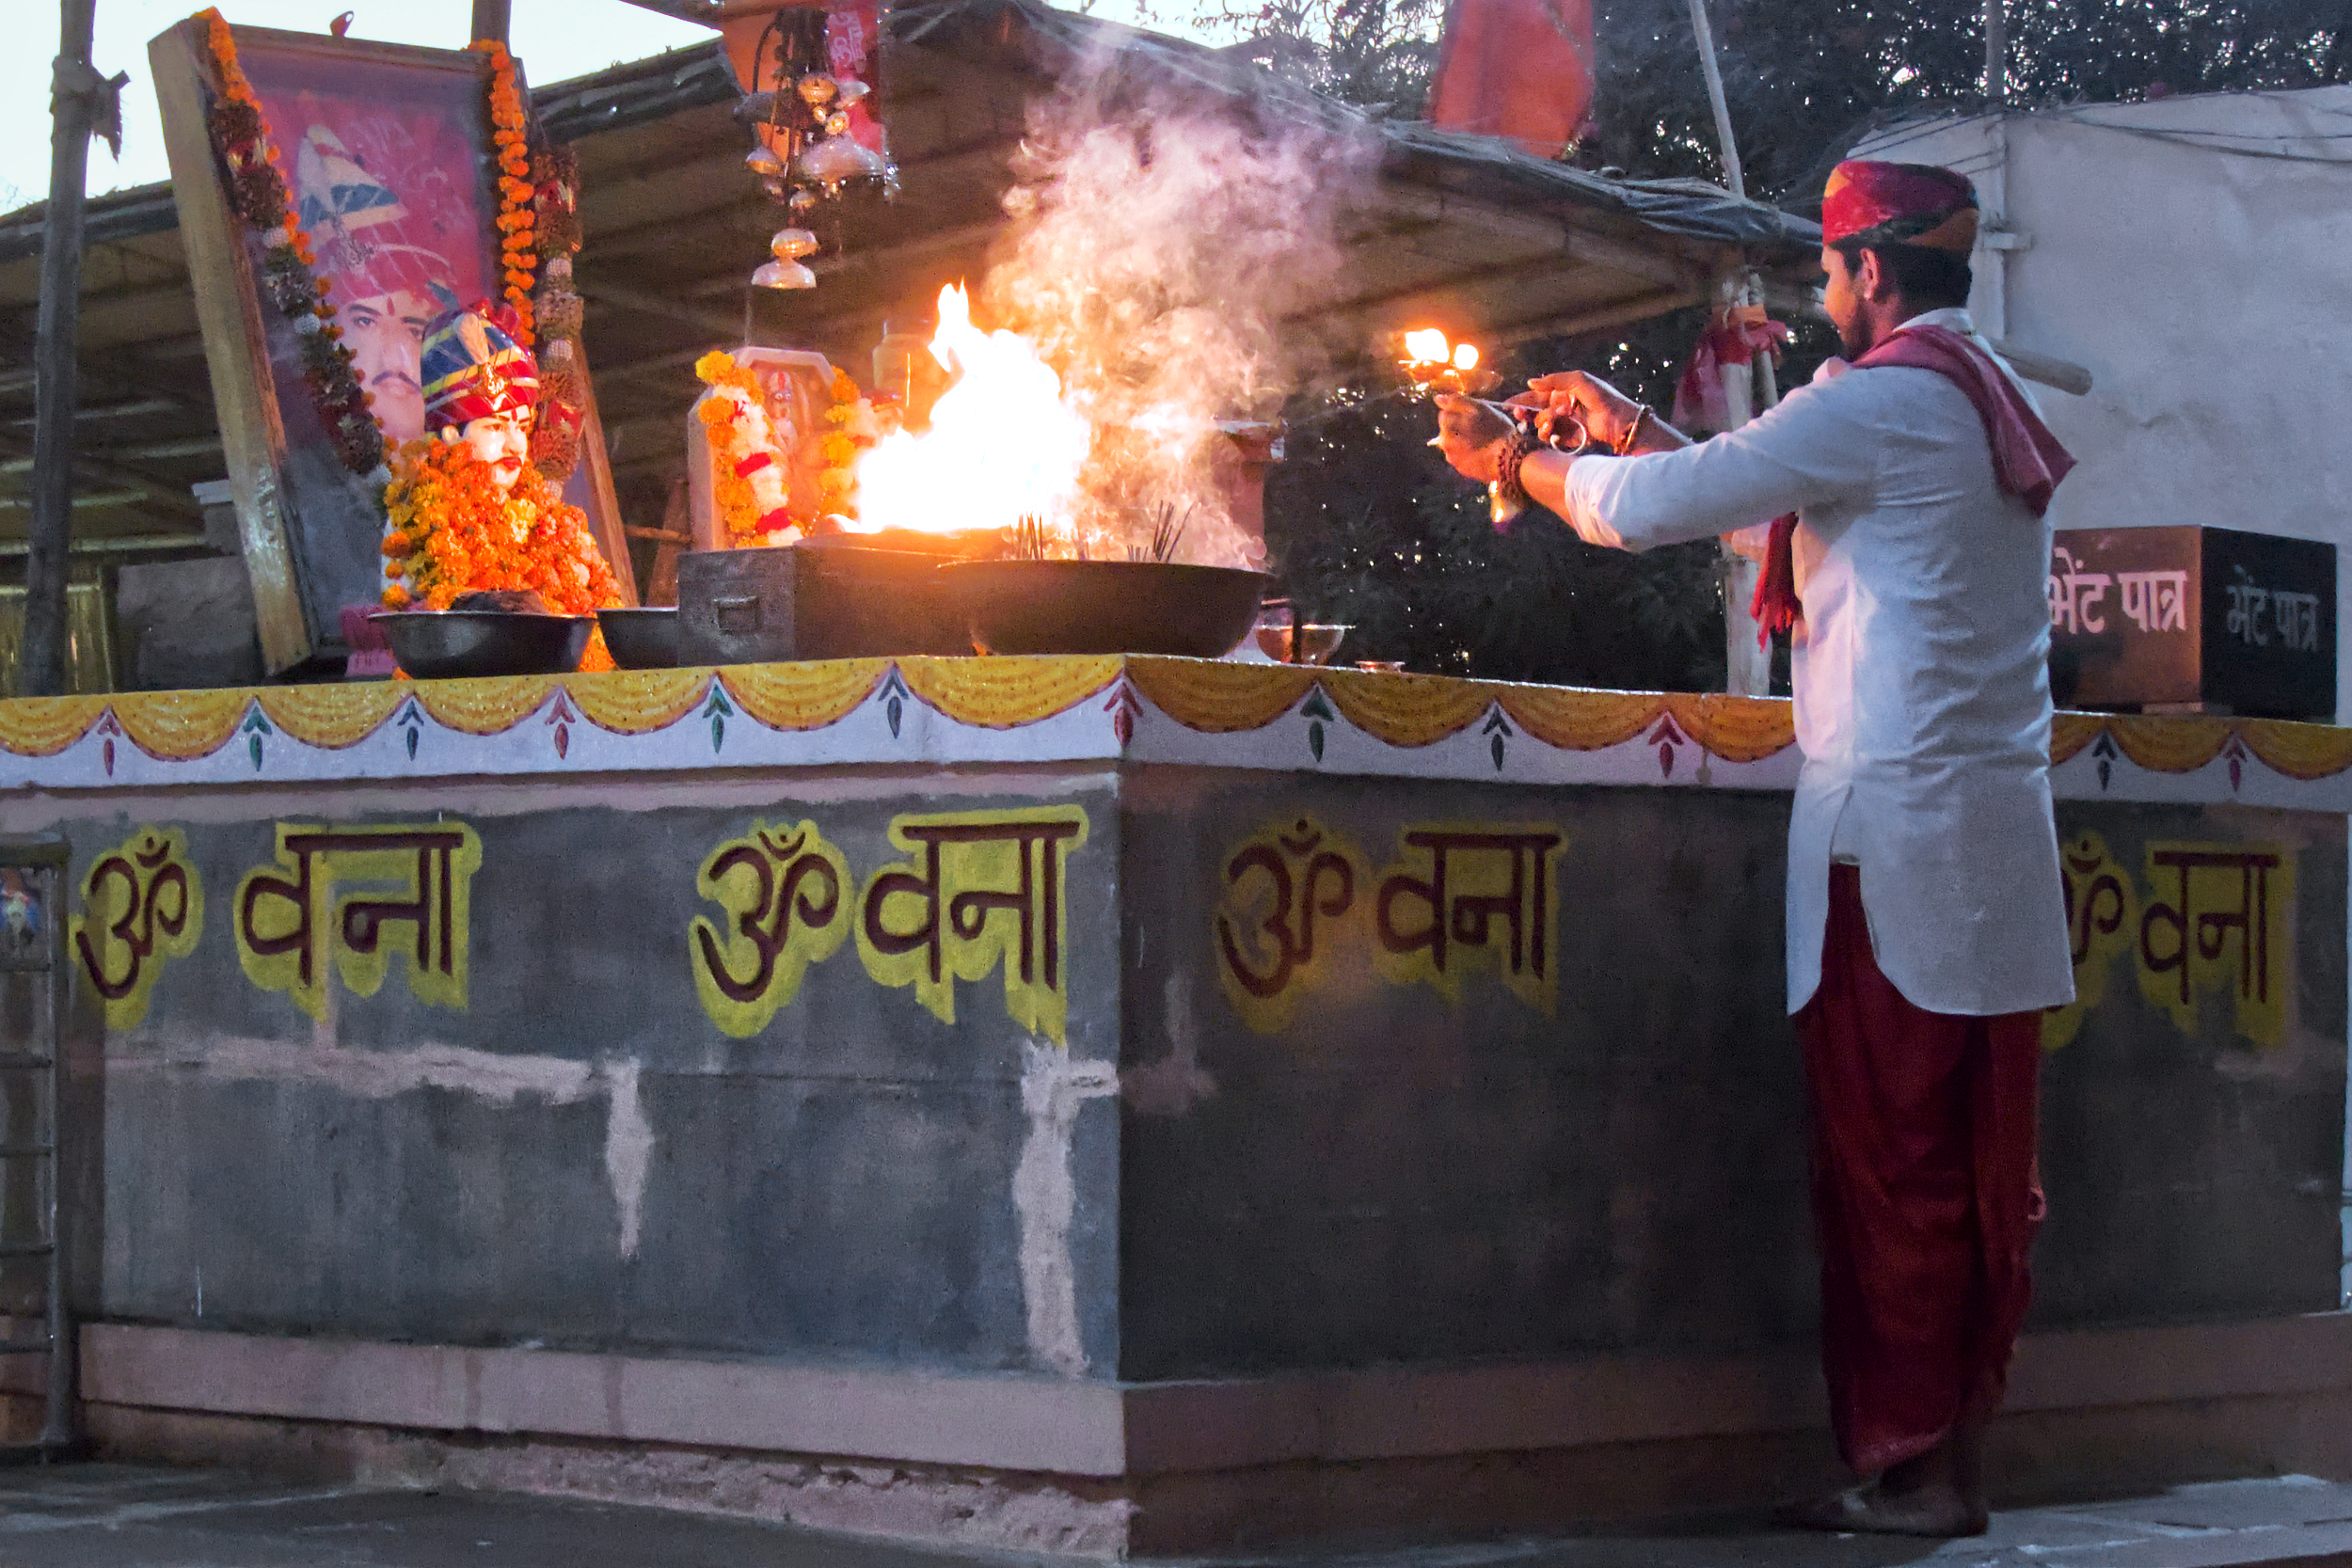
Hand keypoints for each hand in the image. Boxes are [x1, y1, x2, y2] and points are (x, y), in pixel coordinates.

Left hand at [1432, 393, 1514, 483]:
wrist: (1508, 458)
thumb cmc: (1496, 429)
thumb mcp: (1479, 407)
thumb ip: (1456, 401)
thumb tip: (1438, 398)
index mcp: (1447, 425)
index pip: (1445, 414)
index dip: (1460, 413)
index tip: (1474, 416)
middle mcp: (1444, 442)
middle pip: (1448, 430)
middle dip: (1460, 427)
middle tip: (1480, 428)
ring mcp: (1452, 457)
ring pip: (1454, 444)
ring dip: (1463, 441)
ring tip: (1482, 441)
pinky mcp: (1461, 469)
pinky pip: (1461, 457)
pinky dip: (1468, 454)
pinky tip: (1481, 452)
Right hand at [1523, 371, 1641, 453]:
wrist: (1621, 423)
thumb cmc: (1603, 398)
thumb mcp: (1580, 381)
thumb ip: (1555, 380)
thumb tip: (1530, 382)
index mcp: (1564, 392)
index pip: (1538, 395)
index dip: (1523, 400)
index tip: (1510, 405)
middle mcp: (1563, 407)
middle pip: (1537, 411)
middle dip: (1527, 413)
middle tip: (1520, 416)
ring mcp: (1566, 424)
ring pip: (1542, 425)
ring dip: (1542, 424)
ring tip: (1550, 424)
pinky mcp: (1569, 438)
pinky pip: (1552, 437)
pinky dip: (1549, 435)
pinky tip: (1553, 432)